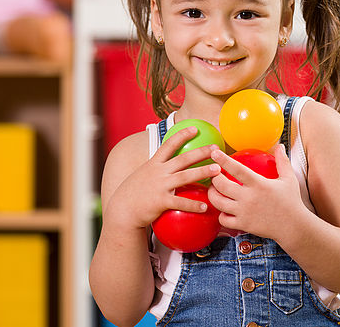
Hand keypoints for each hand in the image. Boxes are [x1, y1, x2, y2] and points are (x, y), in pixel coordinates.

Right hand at [104, 127, 221, 230]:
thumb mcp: (143, 174)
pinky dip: (194, 205)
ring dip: (203, 172)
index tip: (195, 128)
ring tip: (218, 171)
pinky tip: (206, 206)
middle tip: (217, 149)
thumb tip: (170, 163)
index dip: (182, 135)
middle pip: (183, 159)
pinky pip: (181, 202)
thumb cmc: (134, 193)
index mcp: (154, 164)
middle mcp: (158, 172)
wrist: (122, 211)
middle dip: (201, 152)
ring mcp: (160, 186)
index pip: (169, 145)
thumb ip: (157, 168)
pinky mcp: (161, 202)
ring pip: (185, 177)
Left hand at [208, 145, 306, 239]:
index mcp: (259, 184)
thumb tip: (280, 146)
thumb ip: (282, 161)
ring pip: (218, 202)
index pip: (237, 169)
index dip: (223, 160)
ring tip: (215, 190)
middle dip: (213, 178)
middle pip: (221, 185)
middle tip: (214, 174)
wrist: (293, 226)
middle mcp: (249, 198)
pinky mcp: (243, 224)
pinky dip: (221, 214)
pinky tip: (225, 210)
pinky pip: (223, 219)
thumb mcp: (289, 179)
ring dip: (212, 194)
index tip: (215, 153)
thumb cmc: (291, 202)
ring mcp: (244, 212)